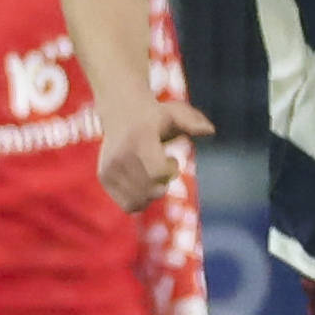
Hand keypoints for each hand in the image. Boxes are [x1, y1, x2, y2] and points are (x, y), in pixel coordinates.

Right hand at [98, 99, 212, 211]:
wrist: (121, 110)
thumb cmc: (155, 114)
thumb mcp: (175, 112)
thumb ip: (193, 122)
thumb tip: (210, 131)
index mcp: (138, 140)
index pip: (157, 173)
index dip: (170, 172)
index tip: (172, 159)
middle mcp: (120, 156)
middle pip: (150, 191)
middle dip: (163, 185)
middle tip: (162, 167)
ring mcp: (109, 168)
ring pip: (138, 202)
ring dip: (151, 194)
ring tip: (150, 175)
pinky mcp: (104, 177)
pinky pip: (128, 204)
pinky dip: (140, 199)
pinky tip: (141, 182)